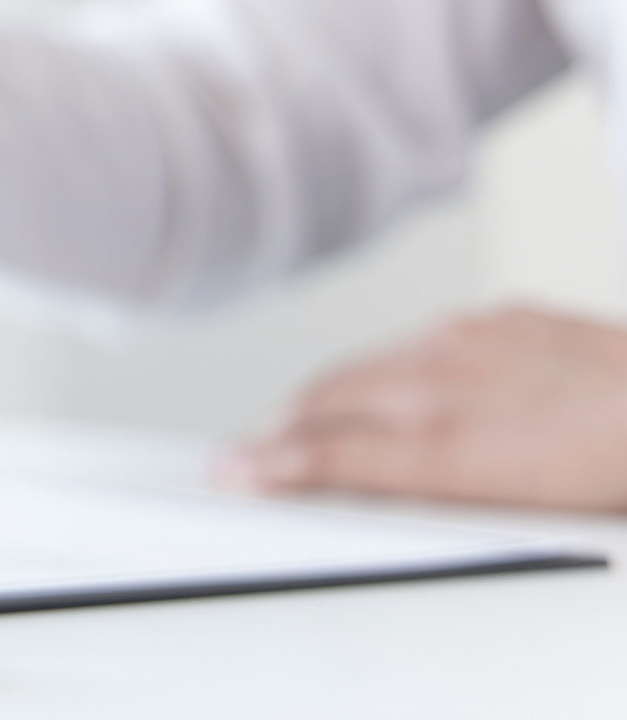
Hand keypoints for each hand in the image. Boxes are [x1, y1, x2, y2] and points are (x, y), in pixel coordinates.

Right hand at [217, 306, 626, 510]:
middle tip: (256, 451)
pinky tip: (406, 389)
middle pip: (323, 399)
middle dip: (281, 427)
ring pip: (366, 366)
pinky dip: (396, 369)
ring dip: (330, 397)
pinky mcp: (497, 317)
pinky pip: (421, 340)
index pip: (318, 451)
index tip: (232, 470)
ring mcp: (466, 341)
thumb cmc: (609, 468)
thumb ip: (407, 490)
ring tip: (315, 422)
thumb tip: (339, 481)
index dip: (264, 463)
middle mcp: (439, 382)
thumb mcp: (499, 504)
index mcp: (436, 441)